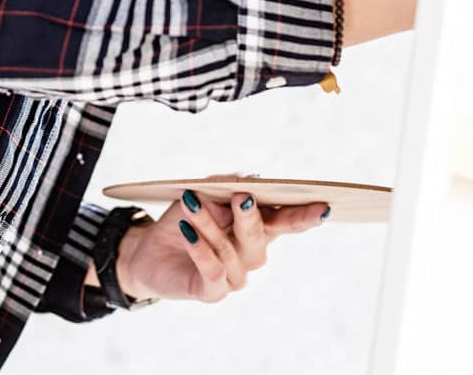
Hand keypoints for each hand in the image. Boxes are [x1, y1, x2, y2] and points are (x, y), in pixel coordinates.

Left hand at [115, 190, 328, 302]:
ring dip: (210, 224)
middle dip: (251, 215)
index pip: (286, 222)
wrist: (149, 250)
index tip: (324, 206)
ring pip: (230, 250)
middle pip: (260, 235)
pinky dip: (201, 251)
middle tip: (242, 196)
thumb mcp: (203, 194)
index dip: (305, 216)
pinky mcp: (212, 292)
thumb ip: (225, 187)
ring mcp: (235, 276)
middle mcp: (251, 255)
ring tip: (190, 203)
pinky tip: (188, 233)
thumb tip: (248, 181)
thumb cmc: (184, 219)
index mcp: (257, 229)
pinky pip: (213, 272)